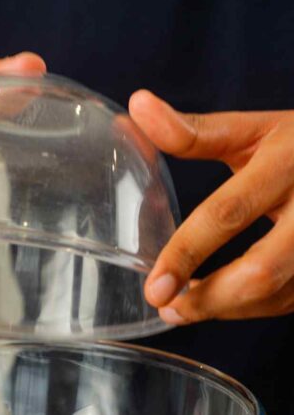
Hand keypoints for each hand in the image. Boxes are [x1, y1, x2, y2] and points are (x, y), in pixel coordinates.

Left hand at [129, 90, 293, 323]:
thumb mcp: (254, 130)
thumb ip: (195, 131)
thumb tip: (137, 104)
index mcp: (286, 162)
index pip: (228, 213)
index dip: (186, 253)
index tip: (155, 284)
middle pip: (261, 270)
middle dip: (209, 299)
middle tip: (166, 308)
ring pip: (277, 294)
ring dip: (226, 309)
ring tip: (183, 309)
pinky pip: (291, 302)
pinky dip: (251, 309)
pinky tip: (221, 303)